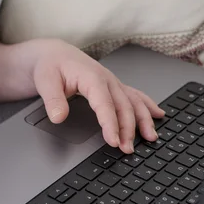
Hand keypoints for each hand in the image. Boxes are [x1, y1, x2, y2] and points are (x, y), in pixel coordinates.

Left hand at [31, 40, 164, 153]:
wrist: (53, 53)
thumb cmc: (50, 65)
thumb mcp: (45, 81)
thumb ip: (53, 100)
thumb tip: (58, 117)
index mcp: (91, 77)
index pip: (105, 104)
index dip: (110, 124)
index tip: (113, 141)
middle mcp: (106, 79)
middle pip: (123, 106)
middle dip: (128, 129)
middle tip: (127, 149)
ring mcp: (112, 82)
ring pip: (133, 102)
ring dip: (143, 120)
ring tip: (150, 138)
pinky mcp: (113, 86)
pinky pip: (135, 96)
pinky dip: (147, 106)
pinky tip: (158, 115)